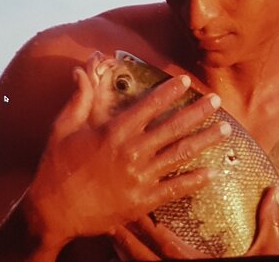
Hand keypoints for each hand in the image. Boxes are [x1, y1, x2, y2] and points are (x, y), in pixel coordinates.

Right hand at [24, 52, 231, 248]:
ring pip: (179, 155)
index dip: (169, 92)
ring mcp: (139, 178)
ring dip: (205, 141)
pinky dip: (195, 181)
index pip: (148, 106)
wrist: (52, 212)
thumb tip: (83, 68)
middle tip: (217, 101)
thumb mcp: (63, 128)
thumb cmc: (55, 168)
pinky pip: (175, 189)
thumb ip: (79, 98)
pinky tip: (214, 172)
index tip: (187, 81)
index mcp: (113, 133)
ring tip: (226, 130)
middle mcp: (131, 153)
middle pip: (172, 128)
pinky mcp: (142, 202)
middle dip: (197, 112)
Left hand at [110, 186, 278, 259]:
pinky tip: (122, 256)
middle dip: (129, 240)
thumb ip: (267, 220)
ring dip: (126, 254)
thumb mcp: (268, 249)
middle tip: (113, 220)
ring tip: (113, 236)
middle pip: (146, 261)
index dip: (153, 230)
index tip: (141, 210)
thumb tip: (274, 192)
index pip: (170, 247)